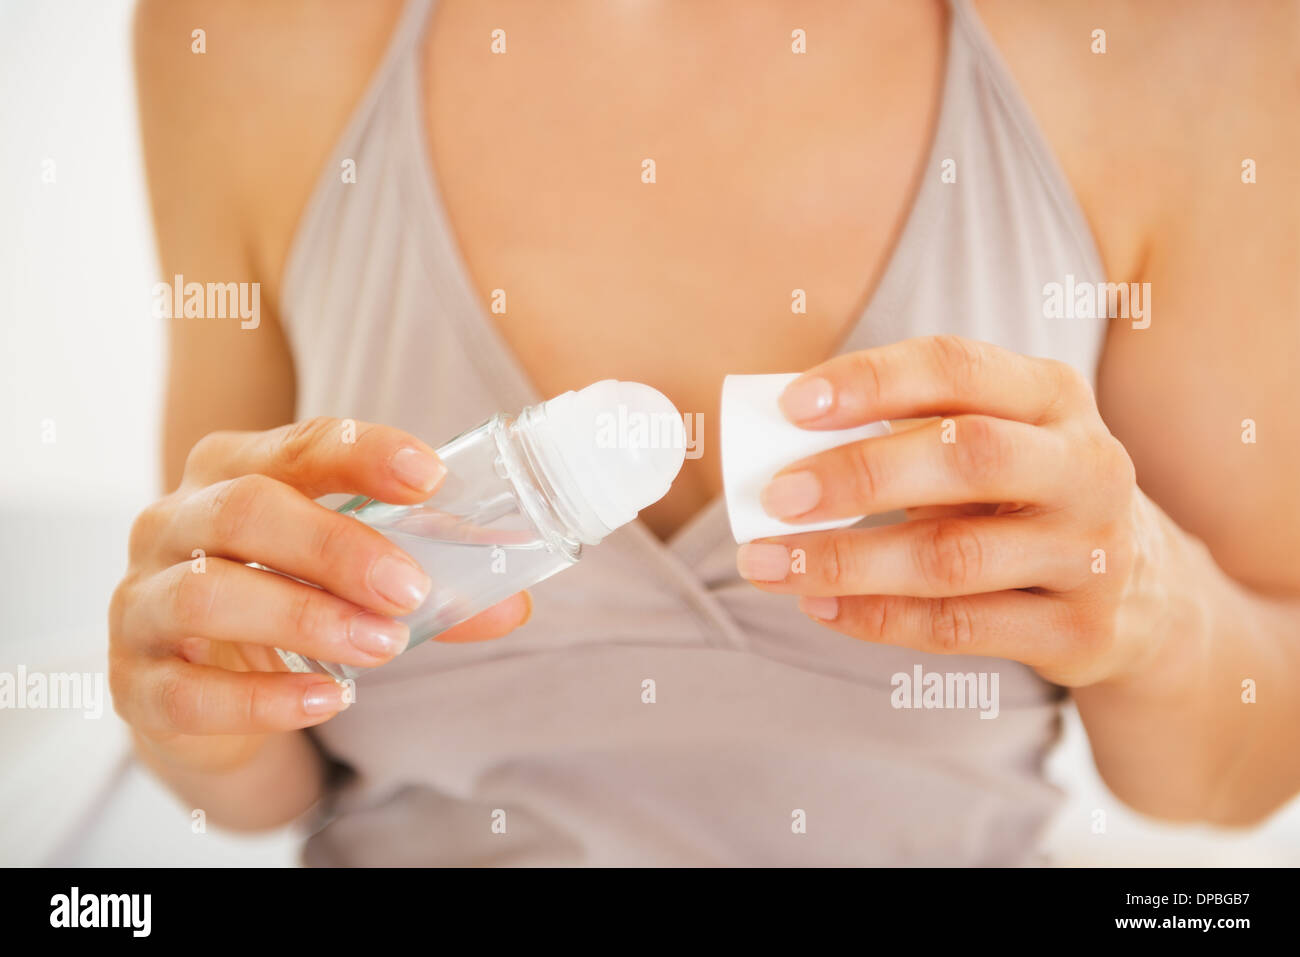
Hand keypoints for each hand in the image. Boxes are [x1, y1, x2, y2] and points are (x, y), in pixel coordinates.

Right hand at [109, 417, 529, 769]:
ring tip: (384, 645)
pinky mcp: (136, 682)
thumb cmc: (279, 598)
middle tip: (411, 588)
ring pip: (209, 594)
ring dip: (307, 618)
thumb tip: (514, 601)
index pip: (298, 444)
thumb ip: (422, 576)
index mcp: (232, 470)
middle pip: (246, 510)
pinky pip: (190, 692)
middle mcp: (174, 523)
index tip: (430, 474)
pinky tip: (328, 698)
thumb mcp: (342, 572)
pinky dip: (264, 698)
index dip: (363, 453)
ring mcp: (141, 603)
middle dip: (337, 547)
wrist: (195, 689)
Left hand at [736, 335, 1165, 687]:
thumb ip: (907, 429)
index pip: (957, 367)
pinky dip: (876, 617)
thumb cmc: (1022, 493)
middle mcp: (1086, 466)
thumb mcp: (991, 436)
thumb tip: (781, 443)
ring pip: (953, 557)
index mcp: (1053, 395)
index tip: (792, 404)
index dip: (871, 380)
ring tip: (766, 564)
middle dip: (858, 475)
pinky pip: (958, 626)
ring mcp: (1089, 553)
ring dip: (846, 561)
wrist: (1141, 589)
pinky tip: (818, 605)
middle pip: (966, 458)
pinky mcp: (1076, 631)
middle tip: (776, 495)